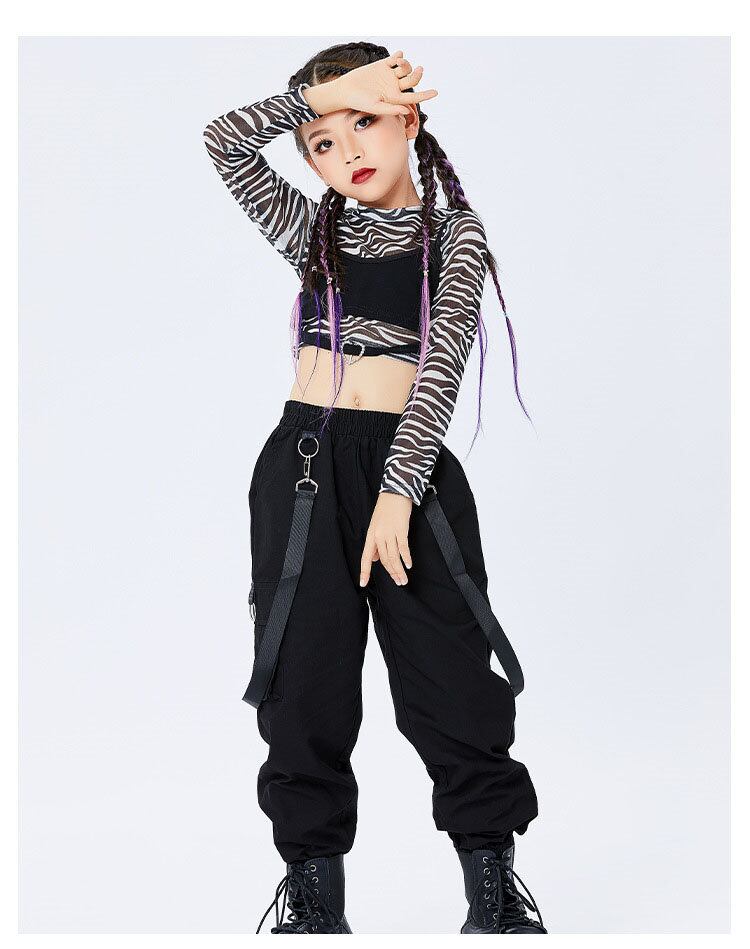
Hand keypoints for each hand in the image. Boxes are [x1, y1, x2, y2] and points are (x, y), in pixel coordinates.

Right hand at [303, 49, 437, 118]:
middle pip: (412, 80)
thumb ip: (391, 109)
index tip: (436, 92)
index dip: (425, 95)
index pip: (413, 97)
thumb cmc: (359, 102)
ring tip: (400, 62)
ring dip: (406, 64)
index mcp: (395, 98)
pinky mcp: (382, 66)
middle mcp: (393, 87)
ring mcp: (388, 76)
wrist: (346, 90)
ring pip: (404, 68)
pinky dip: (399, 56)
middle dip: (417, 75)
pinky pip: (394, 59)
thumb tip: (407, 111)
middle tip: (420, 70)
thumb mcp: (375, 107)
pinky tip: (399, 56)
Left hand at [360, 491, 413, 587]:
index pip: (366, 557)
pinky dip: (406, 558)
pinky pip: (403, 548)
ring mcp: (390, 532)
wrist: (395, 493)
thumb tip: (374, 559)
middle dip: (391, 573)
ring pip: (393, 557)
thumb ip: (374, 543)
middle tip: (398, 582)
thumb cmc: (386, 508)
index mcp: (371, 535)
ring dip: (399, 570)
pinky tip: (408, 565)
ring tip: (404, 579)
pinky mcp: (401, 529)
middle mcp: (378, 535)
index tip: (363, 583)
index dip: (364, 571)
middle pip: (383, 560)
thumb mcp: (375, 525)